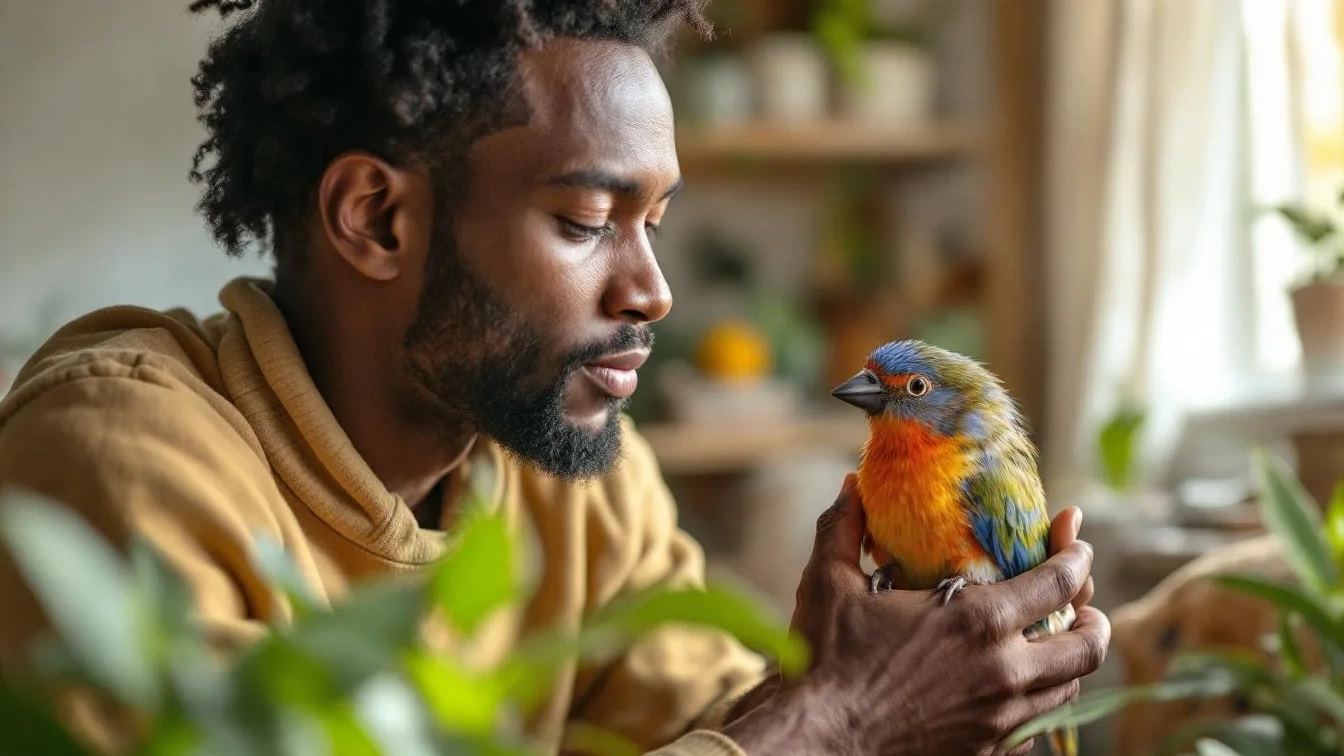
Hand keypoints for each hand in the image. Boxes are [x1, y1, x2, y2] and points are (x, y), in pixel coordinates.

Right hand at [721, 474, 1110, 755]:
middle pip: (1086, 646)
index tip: (1078, 546)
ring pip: (1067, 690)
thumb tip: (850, 484)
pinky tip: (1017, 694)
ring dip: (1069, 663)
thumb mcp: (829, 584)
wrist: (820, 741)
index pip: (1058, 583)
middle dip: (1095, 620)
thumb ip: (844, 528)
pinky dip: (1036, 704)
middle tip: (1086, 607)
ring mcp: (999, 718)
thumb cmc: (825, 661)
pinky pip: (1033, 729)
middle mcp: (1003, 670)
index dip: (1077, 558)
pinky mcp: (986, 751)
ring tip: (1058, 647)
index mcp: (977, 621)